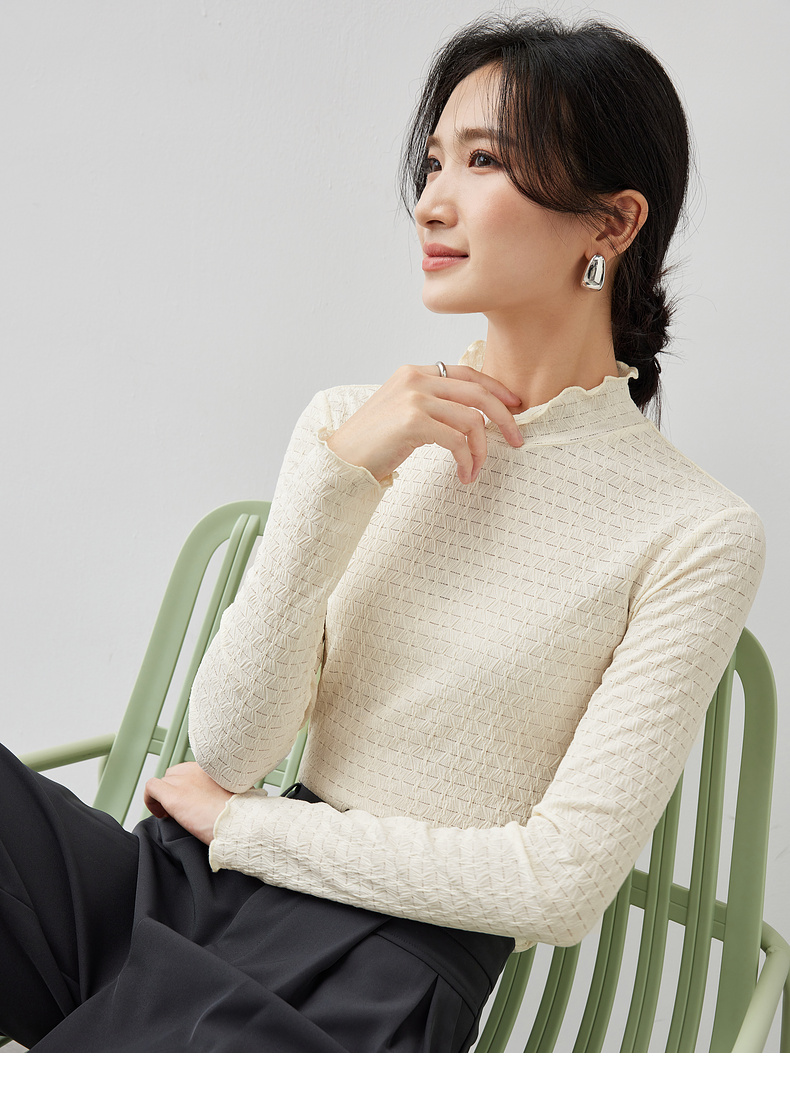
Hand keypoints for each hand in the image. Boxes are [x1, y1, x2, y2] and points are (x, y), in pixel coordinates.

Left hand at [144, 761, 233, 844]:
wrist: (238, 823)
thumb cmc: (241, 814)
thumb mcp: (240, 793)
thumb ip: (228, 789)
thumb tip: (227, 798)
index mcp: (212, 768)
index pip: (190, 770)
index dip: (187, 786)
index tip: (192, 801)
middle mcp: (196, 769)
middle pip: (174, 774)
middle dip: (174, 790)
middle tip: (181, 810)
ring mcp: (183, 781)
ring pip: (163, 782)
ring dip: (164, 798)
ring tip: (171, 815)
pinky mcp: (172, 795)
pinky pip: (151, 788)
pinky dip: (151, 800)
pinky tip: (161, 815)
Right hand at [326, 362, 523, 484]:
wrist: (342, 459)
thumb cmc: (373, 442)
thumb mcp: (403, 411)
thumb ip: (431, 403)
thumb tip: (471, 416)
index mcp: (415, 373)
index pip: (467, 374)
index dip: (495, 389)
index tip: (514, 407)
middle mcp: (416, 379)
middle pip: (478, 394)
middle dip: (504, 418)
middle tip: (517, 440)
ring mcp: (414, 399)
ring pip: (472, 420)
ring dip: (481, 450)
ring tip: (475, 469)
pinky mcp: (413, 422)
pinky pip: (458, 441)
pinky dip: (467, 460)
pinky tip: (463, 474)